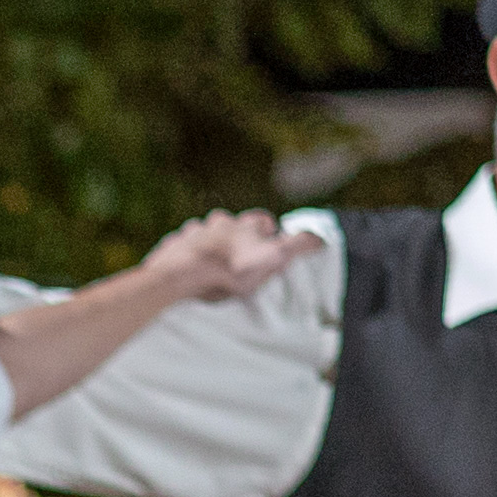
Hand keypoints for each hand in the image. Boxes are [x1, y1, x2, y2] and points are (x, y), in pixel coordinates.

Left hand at [135, 209, 319, 304]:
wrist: (182, 275)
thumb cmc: (230, 270)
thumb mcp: (272, 259)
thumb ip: (298, 246)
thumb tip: (321, 235)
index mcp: (246, 225)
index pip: (264, 221)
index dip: (269, 232)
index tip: (270, 244)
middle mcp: (220, 222)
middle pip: (234, 226)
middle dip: (239, 238)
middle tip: (242, 259)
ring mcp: (195, 231)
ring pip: (207, 234)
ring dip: (213, 246)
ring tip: (215, 266)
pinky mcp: (175, 245)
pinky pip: (184, 246)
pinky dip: (189, 254)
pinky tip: (190, 269)